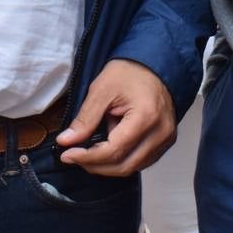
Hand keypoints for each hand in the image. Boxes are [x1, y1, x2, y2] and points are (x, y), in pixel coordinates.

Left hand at [55, 58, 175, 176]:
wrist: (154, 64)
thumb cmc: (131, 72)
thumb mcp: (102, 89)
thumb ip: (85, 119)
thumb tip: (66, 141)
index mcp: (146, 117)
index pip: (114, 151)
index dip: (88, 157)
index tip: (67, 155)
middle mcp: (161, 132)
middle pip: (124, 166)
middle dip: (95, 165)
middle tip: (75, 157)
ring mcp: (166, 139)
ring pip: (132, 168)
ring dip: (107, 165)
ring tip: (90, 150)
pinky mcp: (165, 142)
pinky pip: (141, 162)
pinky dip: (121, 160)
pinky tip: (108, 148)